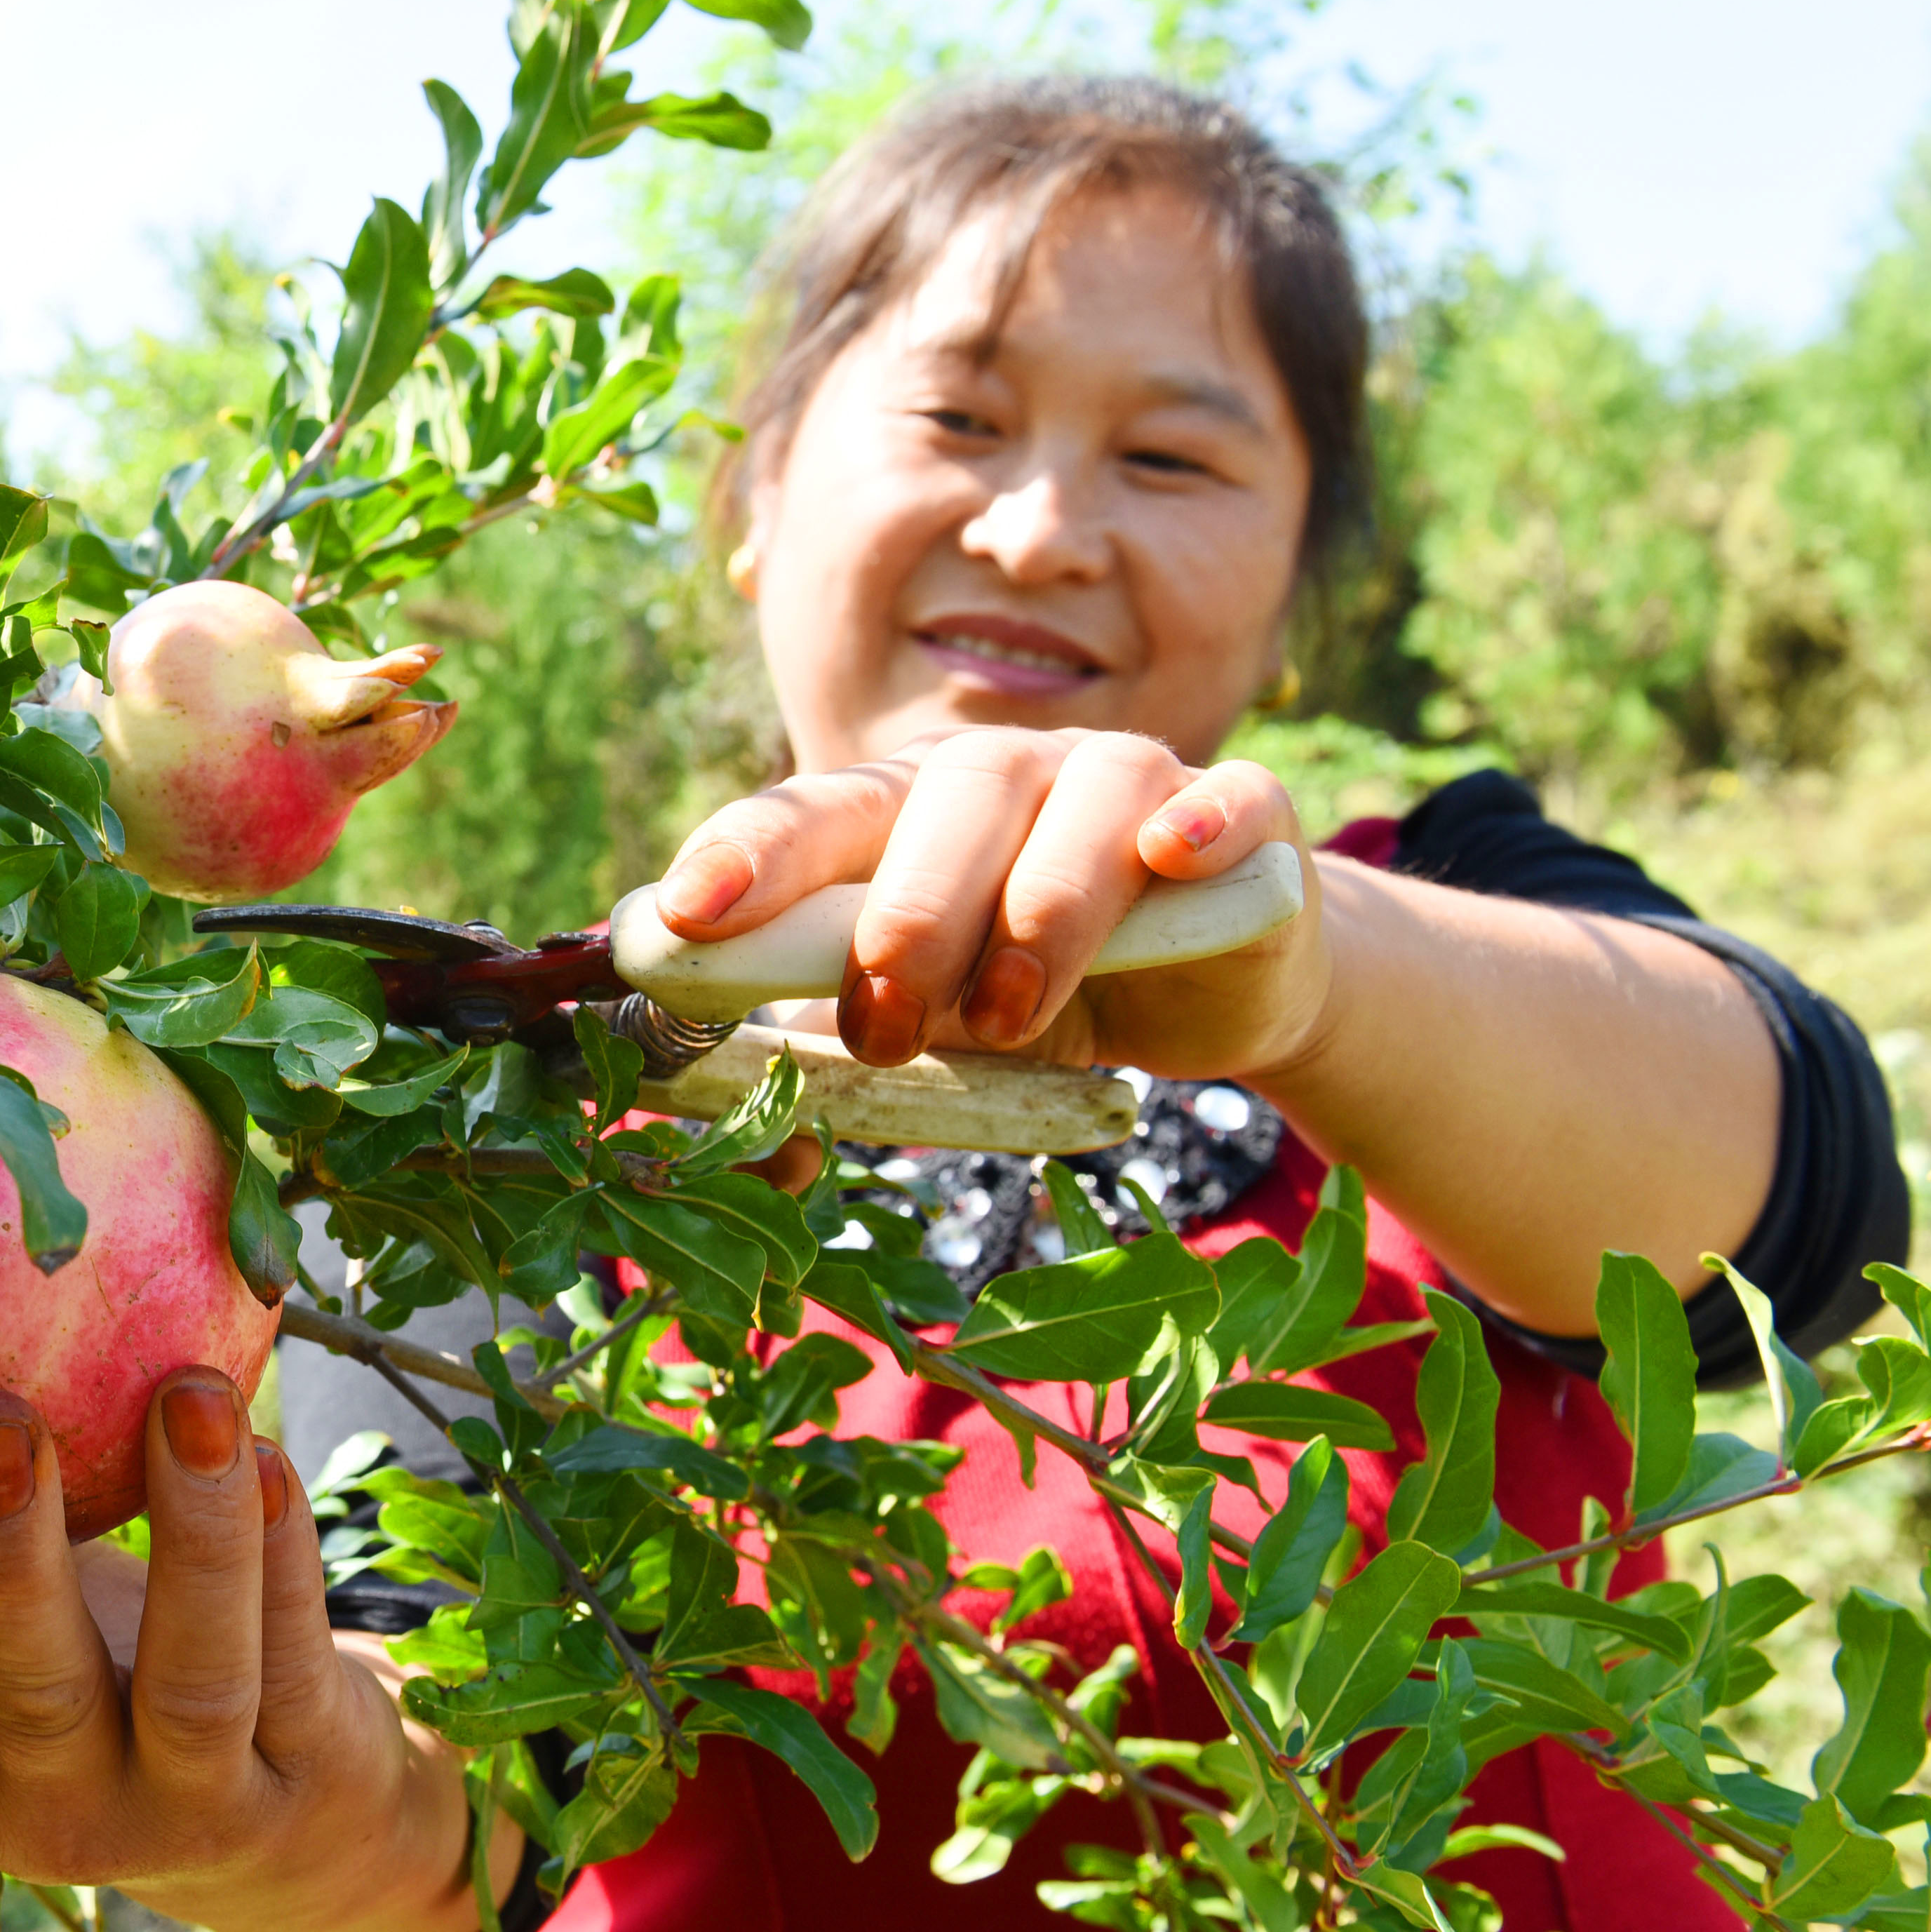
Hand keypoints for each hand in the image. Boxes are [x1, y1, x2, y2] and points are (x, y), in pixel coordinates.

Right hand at [0, 1368, 480, 1931]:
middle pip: (37, 1699)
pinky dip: (283, 1549)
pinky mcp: (308, 1773)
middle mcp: (73, 1817)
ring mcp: (198, 1807)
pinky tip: (267, 1454)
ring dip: (191, 1533)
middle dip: (11, 1559)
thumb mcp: (10, 1657)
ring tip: (187, 1395)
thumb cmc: (104, 1687)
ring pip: (193, 1680)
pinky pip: (296, 1654)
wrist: (291, 1817)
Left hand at [652, 727, 1331, 1086]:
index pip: (815, 812)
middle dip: (904, 920)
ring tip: (1006, 1019)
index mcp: (907, 808)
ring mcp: (1127, 777)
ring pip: (1077, 811)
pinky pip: (1227, 797)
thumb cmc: (1034, 997)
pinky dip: (1199, 822)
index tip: (687, 911)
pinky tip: (1171, 854)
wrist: (1209, 986)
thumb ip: (845, 1065)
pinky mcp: (1242, 813)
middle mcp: (1010, 772)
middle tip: (884, 1025)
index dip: (750, 854)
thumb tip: (770, 1159)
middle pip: (944, 801)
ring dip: (1033, 918)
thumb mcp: (933, 1031)